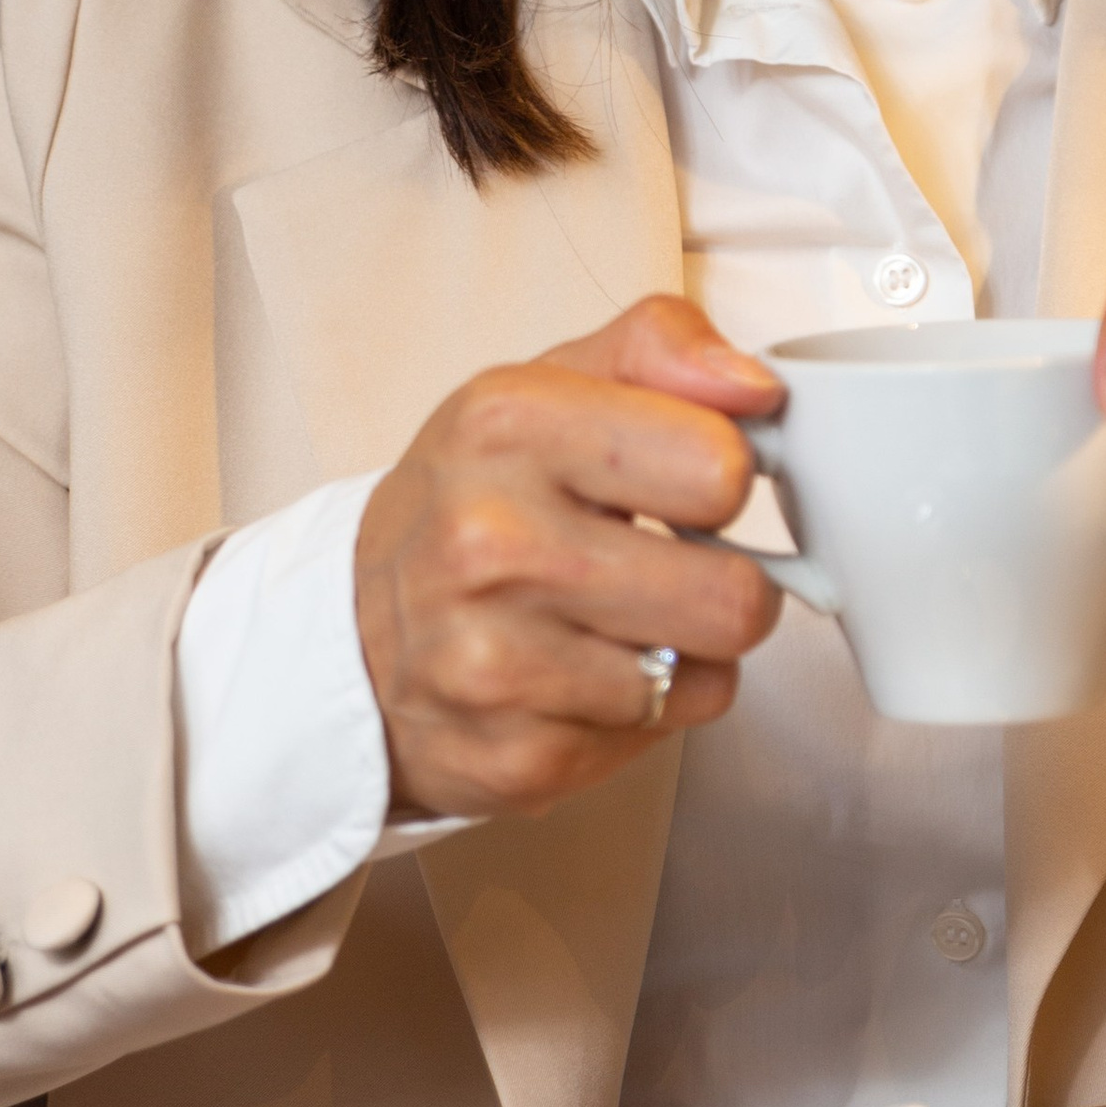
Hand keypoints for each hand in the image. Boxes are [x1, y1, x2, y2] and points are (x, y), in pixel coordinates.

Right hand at [354, 295, 783, 819]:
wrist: (350, 638)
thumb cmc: (469, 506)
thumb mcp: (545, 388)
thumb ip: (660, 349)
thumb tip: (755, 386)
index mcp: (508, 425)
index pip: (718, 466)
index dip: (723, 476)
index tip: (687, 482)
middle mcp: (491, 541)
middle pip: (734, 597)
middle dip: (726, 583)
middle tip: (668, 566)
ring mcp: (496, 660)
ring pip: (709, 676)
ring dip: (683, 653)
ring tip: (616, 621)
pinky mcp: (515, 757)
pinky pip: (662, 735)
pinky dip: (640, 710)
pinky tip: (582, 677)